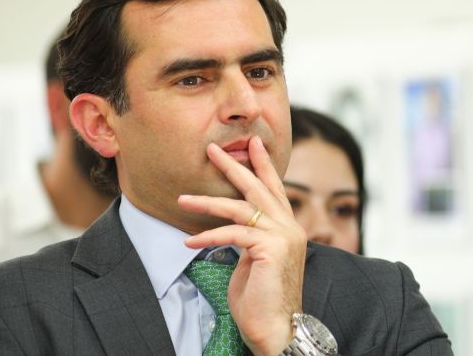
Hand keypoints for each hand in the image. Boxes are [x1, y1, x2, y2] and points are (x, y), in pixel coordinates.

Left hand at [181, 136, 306, 355]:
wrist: (277, 329)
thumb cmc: (261, 300)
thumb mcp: (254, 261)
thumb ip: (250, 240)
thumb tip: (232, 228)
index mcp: (288, 229)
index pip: (275, 190)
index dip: (263, 165)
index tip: (253, 144)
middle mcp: (290, 228)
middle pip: (259, 188)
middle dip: (234, 166)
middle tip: (213, 149)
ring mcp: (284, 237)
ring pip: (241, 208)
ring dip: (207, 203)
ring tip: (182, 200)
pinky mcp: (271, 248)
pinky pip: (233, 233)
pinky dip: (208, 236)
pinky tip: (188, 243)